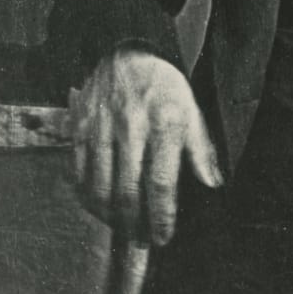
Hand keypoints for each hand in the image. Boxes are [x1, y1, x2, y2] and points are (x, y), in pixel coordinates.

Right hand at [71, 48, 222, 246]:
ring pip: (100, 189)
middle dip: (135, 225)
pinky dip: (89, 198)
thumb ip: (201, 149)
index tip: (163, 236)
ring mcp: (102, 128)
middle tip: (142, 240)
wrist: (127, 53)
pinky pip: (79, 175)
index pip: (161, 181)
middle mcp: (132, 126)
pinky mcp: (79, 129)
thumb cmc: (164, 87)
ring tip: (124, 227)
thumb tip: (213, 185)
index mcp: (166, 121)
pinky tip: (102, 206)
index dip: (161, 216)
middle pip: (128, 191)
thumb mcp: (192, 109)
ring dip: (111, 217)